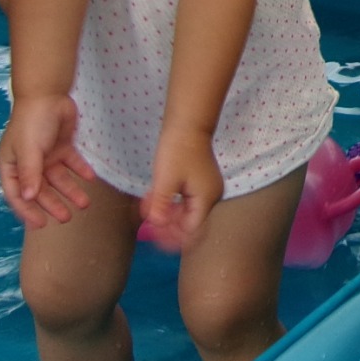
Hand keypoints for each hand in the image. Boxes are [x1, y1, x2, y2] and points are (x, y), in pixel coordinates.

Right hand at [0, 95, 96, 227]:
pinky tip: (90, 179)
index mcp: (11, 165)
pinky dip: (80, 171)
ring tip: (84, 204)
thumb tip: (28, 199)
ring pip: (58, 179)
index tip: (40, 225)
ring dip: (70, 191)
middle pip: (40, 190)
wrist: (48, 94)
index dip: (27, 211)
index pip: (17, 195)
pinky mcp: (61, 146)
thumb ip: (30, 174)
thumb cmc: (31, 121)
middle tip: (67, 218)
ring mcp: (45, 155)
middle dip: (53, 204)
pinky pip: (72, 163)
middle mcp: (27, 163)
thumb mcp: (28, 150)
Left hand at [139, 126, 224, 252]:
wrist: (187, 125)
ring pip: (187, 212)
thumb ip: (161, 205)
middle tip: (149, 224)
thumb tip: (156, 224)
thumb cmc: (178, 150)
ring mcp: (206, 189)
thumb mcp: (165, 180)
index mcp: (206, 198)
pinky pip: (186, 201)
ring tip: (149, 209)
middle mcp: (210, 196)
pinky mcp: (200, 182)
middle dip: (168, 225)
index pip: (192, 229)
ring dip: (168, 214)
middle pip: (190, 222)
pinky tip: (156, 199)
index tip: (155, 234)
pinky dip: (172, 203)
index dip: (173, 235)